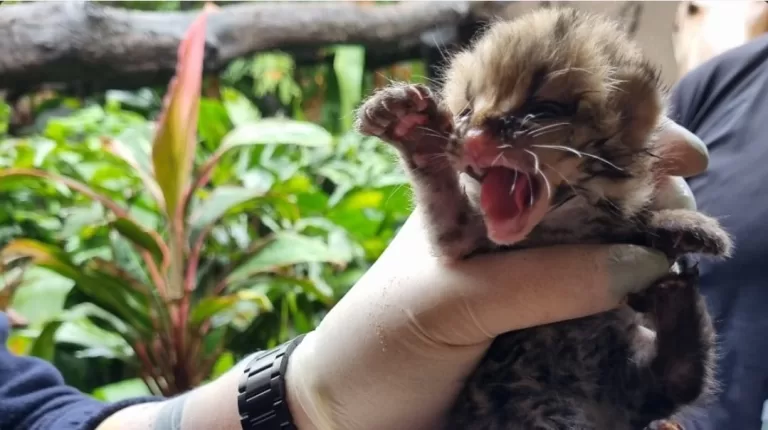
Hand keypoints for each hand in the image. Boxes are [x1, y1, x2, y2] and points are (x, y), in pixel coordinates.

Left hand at [284, 119, 708, 429]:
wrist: (353, 414)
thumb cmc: (379, 340)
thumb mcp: (451, 300)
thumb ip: (539, 280)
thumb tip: (643, 262)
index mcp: (476, 195)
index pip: (550, 149)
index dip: (610, 142)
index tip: (672, 158)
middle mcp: (509, 229)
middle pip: (592, 197)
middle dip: (641, 198)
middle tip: (676, 218)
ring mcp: (529, 278)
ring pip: (603, 252)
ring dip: (641, 252)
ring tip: (673, 260)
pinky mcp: (542, 327)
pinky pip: (599, 309)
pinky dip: (632, 305)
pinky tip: (656, 302)